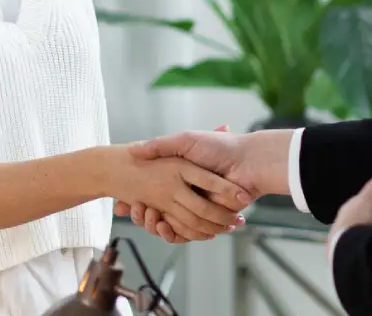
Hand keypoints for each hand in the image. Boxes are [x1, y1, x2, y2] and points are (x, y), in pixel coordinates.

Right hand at [113, 124, 291, 243]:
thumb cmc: (219, 147)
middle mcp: (189, 192)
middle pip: (158, 208)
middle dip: (141, 210)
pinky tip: (160, 224)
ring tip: (143, 214)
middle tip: (126, 208)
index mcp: (182, 174)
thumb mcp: (185, 140)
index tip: (122, 197)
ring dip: (153, 221)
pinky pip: (186, 231)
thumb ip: (161, 145)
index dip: (138, 194)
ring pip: (168, 222)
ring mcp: (198, 205)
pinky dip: (171, 231)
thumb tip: (133, 149)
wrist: (250, 161)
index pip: (154, 189)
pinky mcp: (209, 218)